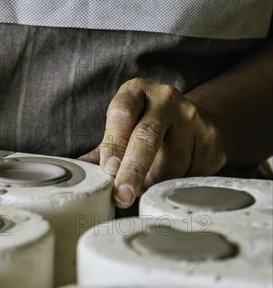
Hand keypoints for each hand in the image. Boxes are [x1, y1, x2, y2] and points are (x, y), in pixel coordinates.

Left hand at [79, 78, 226, 208]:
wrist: (189, 118)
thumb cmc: (141, 126)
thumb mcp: (120, 128)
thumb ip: (100, 150)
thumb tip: (76, 173)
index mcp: (134, 92)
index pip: (122, 113)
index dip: (114, 141)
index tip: (107, 168)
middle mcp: (164, 98)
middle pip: (147, 135)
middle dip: (133, 169)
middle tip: (122, 196)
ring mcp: (192, 115)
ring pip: (172, 161)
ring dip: (155, 183)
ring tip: (145, 187)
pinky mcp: (212, 137)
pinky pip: (193, 172)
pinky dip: (178, 184)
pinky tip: (172, 179)